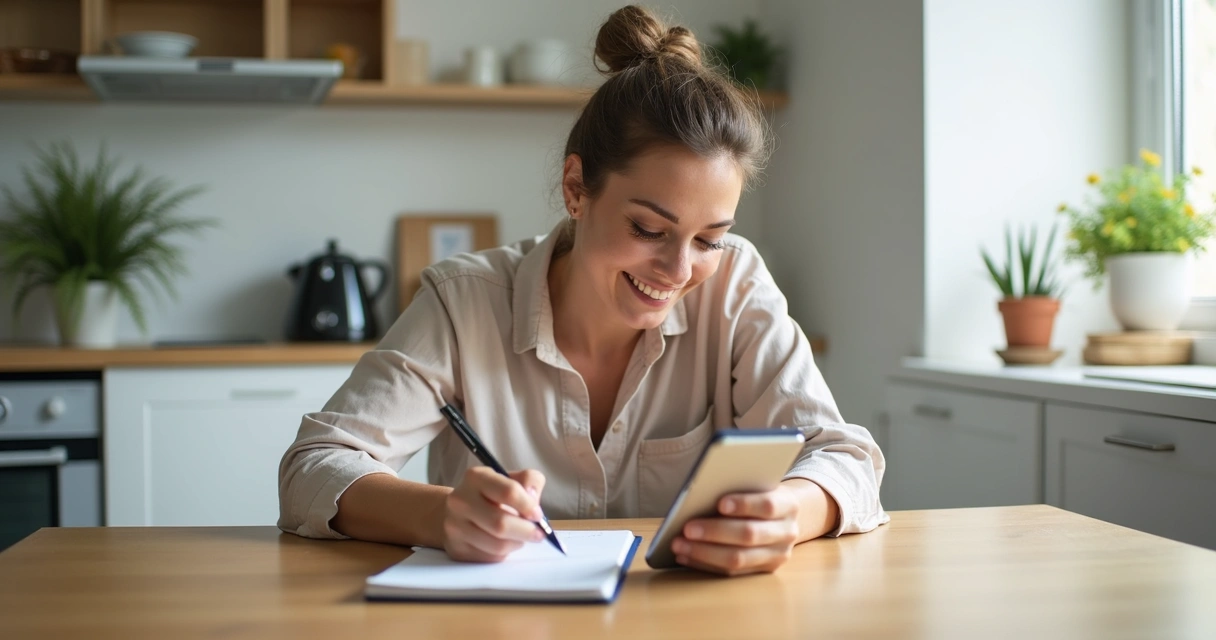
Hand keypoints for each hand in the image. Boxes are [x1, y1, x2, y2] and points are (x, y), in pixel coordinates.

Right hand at [443, 466, 546, 562]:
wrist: (455, 512)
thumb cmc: (489, 495)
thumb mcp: (509, 479)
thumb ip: (529, 481)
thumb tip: (533, 501)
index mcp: (476, 478)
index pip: (508, 492)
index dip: (529, 506)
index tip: (538, 515)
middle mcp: (461, 501)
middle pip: (501, 524)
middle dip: (526, 531)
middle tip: (539, 533)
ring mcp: (455, 527)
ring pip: (498, 545)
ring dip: (517, 543)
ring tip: (520, 537)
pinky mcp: (457, 549)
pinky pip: (491, 558)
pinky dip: (505, 553)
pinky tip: (504, 543)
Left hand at [670, 485, 800, 575]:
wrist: (784, 516)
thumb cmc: (759, 494)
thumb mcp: (757, 484)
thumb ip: (738, 486)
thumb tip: (700, 493)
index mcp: (788, 505)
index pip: (768, 505)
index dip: (744, 504)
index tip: (719, 503)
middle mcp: (787, 532)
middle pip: (749, 535)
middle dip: (715, 532)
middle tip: (687, 528)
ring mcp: (777, 555)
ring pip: (738, 559)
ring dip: (704, 552)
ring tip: (678, 545)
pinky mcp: (763, 571)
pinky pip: (731, 573)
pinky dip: (704, 564)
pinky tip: (685, 556)